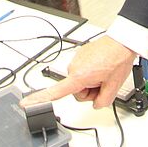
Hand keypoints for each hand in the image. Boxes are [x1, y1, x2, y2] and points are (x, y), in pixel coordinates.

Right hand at [21, 36, 136, 108]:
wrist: (122, 42)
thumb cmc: (117, 60)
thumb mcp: (113, 87)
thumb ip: (102, 102)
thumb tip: (96, 104)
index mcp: (79, 76)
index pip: (55, 92)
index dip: (39, 100)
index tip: (25, 104)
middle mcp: (74, 68)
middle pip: (76, 92)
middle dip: (89, 91)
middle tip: (103, 83)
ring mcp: (76, 61)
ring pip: (80, 82)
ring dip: (92, 82)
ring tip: (104, 73)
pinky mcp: (80, 56)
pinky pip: (83, 71)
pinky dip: (92, 72)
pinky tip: (102, 66)